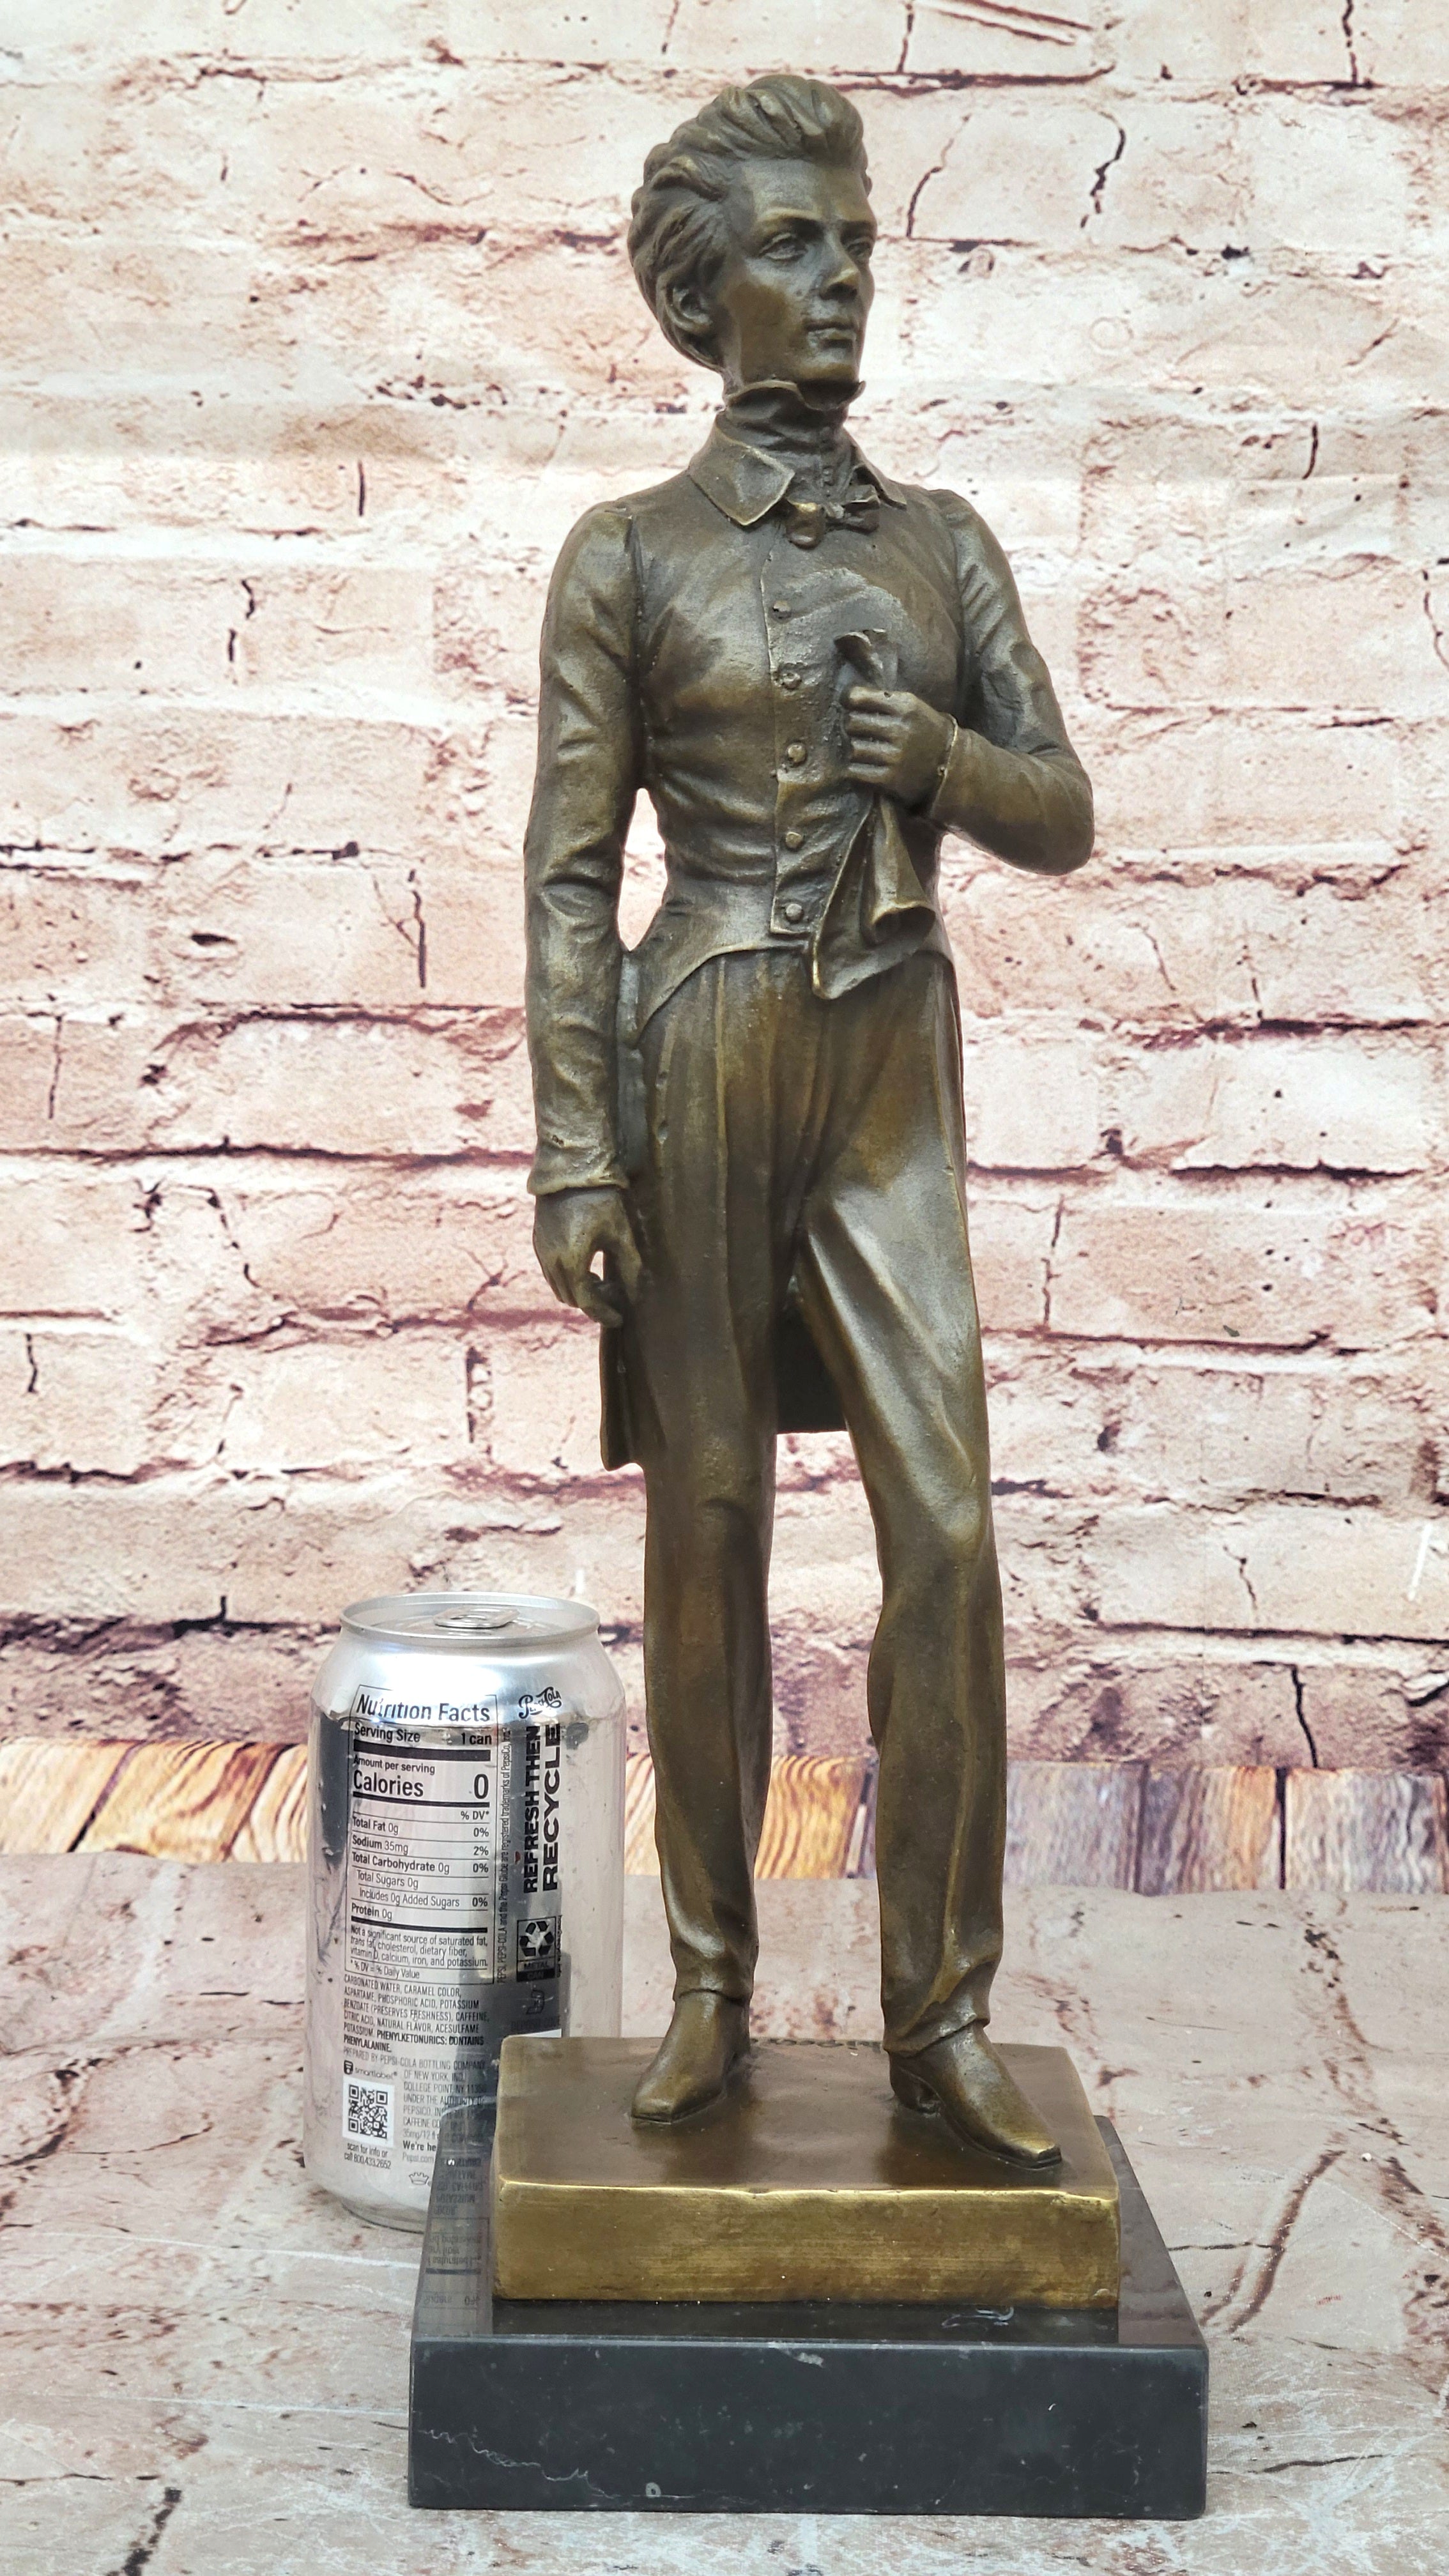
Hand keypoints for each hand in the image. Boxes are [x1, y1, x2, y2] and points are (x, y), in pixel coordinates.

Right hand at [532, 1186, 643, 1327]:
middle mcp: (550, 1260)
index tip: (620, 1319)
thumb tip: (639, 1292)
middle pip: (570, 1297)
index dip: (604, 1314)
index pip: (586, 1301)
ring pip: (558, 1286)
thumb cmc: (600, 1199)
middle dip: (593, 1303)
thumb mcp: (621, 1233)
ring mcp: (541, 1250)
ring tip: (603, 1281)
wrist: (570, 1169)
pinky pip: (551, 1271)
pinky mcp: (538, 1240)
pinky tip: (586, 1265)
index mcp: (571, 1262)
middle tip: (616, 1297)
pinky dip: (568, 1277)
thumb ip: (630, 1266)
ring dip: (579, 1291)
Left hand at [846, 687, 953, 808]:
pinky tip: (862, 768)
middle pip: (852, 723)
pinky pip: (856, 772)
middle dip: (851, 726)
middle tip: (857, 731)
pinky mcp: (890, 779)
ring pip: (853, 749)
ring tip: (863, 751)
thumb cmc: (924, 731)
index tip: (848, 705)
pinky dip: (854, 771)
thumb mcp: (912, 706)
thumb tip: (847, 698)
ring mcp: (895, 755)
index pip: (858, 697)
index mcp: (904, 706)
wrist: (950, 763)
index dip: (848, 700)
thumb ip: (884, 699)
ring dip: (854, 750)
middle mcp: (900, 729)